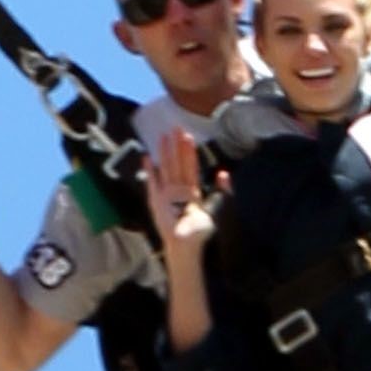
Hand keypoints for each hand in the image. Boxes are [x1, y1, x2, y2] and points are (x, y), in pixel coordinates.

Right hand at [146, 125, 217, 257]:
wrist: (186, 243)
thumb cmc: (200, 230)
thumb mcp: (217, 207)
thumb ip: (221, 190)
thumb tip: (224, 172)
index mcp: (192, 190)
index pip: (190, 165)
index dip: (189, 151)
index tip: (188, 136)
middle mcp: (178, 189)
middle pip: (177, 162)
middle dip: (176, 145)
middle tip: (175, 127)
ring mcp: (166, 193)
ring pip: (166, 167)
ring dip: (164, 152)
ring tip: (162, 136)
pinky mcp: (156, 200)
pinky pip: (152, 182)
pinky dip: (149, 171)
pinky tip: (147, 158)